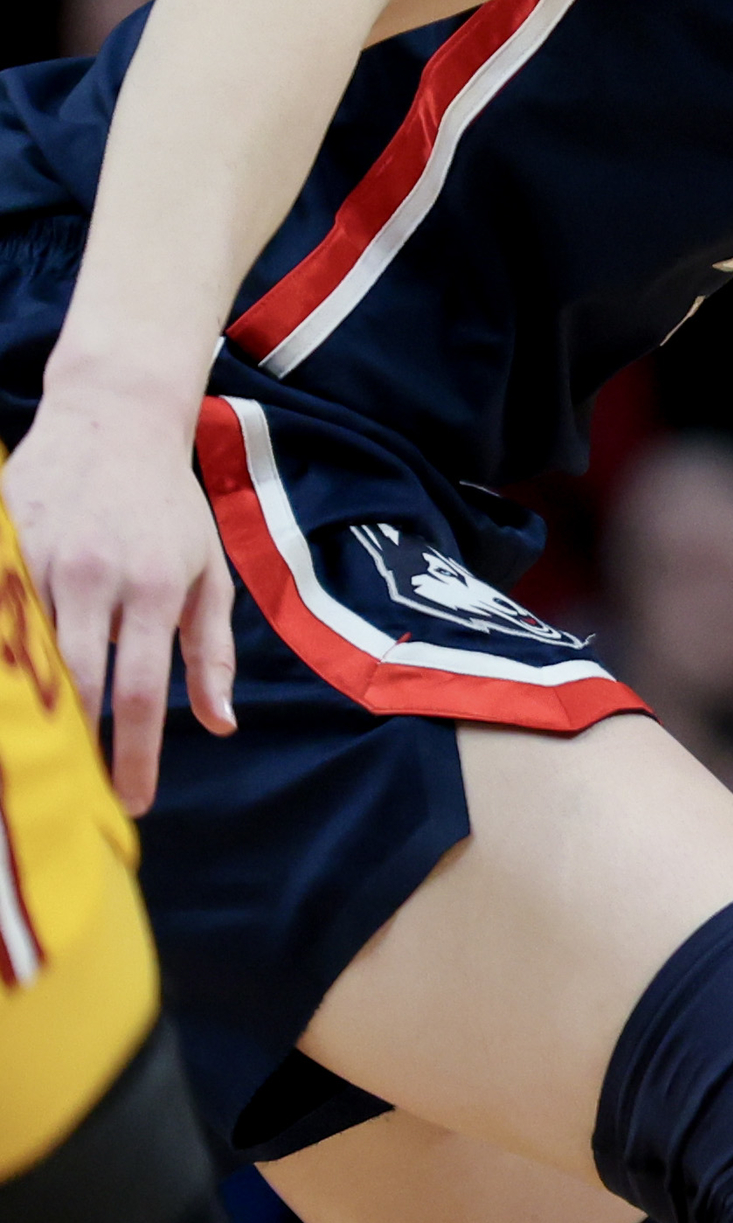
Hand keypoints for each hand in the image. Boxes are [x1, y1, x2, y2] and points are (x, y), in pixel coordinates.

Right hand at [5, 382, 236, 811]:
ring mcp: (40, 560)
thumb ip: (212, 652)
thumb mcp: (209, 572)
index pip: (139, 694)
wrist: (114, 421)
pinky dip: (2, 663)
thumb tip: (220, 725)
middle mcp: (95, 578)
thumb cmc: (168, 506)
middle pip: (74, 684)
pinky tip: (13, 700)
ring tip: (34, 764)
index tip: (129, 802)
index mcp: (156, 589)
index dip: (132, 756)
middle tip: (72, 798)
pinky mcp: (3, 545)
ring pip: (22, 657)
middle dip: (72, 750)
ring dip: (27, 715)